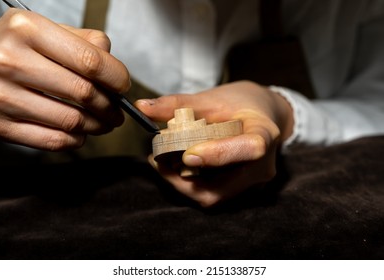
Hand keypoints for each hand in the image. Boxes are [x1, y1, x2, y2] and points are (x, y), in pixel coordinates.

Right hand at [0, 9, 129, 149]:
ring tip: (103, 122)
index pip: (91, 61)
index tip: (123, 86)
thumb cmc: (12, 47)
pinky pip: (53, 140)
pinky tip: (80, 132)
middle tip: (116, 110)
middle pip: (84, 92)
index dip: (117, 78)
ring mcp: (1, 96)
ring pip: (72, 121)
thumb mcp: (41, 29)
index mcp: (26, 29)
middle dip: (111, 107)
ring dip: (97, 126)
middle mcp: (10, 61)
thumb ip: (82, 41)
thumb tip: (114, 69)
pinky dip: (75, 140)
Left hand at [136, 81, 293, 206]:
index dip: (218, 155)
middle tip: (156, 159)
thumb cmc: (241, 103)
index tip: (187, 155)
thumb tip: (141, 107)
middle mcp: (262, 166)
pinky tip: (175, 168)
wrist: (264, 115)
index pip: (249, 149)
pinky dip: (190, 185)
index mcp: (265, 134)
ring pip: (214, 196)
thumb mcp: (213, 98)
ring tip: (161, 163)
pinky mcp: (242, 189)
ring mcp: (253, 183)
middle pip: (224, 186)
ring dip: (182, 184)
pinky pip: (214, 194)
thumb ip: (179, 104)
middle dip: (184, 179)